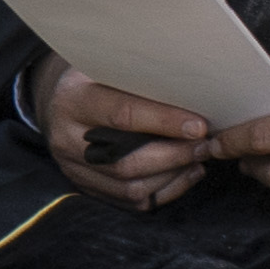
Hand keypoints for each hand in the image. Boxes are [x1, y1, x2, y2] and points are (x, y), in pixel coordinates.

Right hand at [39, 65, 213, 210]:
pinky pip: (131, 200)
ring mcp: (74, 168)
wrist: (63, 101)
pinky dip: (165, 189)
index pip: (123, 116)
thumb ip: (143, 80)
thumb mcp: (112, 68)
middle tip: (206, 145)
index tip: (199, 126)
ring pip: (130, 187)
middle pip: (126, 162)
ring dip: (173, 175)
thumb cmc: (99, 78)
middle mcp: (67, 139)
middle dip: (174, 156)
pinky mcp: (86, 186)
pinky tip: (187, 172)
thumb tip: (195, 92)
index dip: (164, 122)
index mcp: (73, 101)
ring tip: (199, 157)